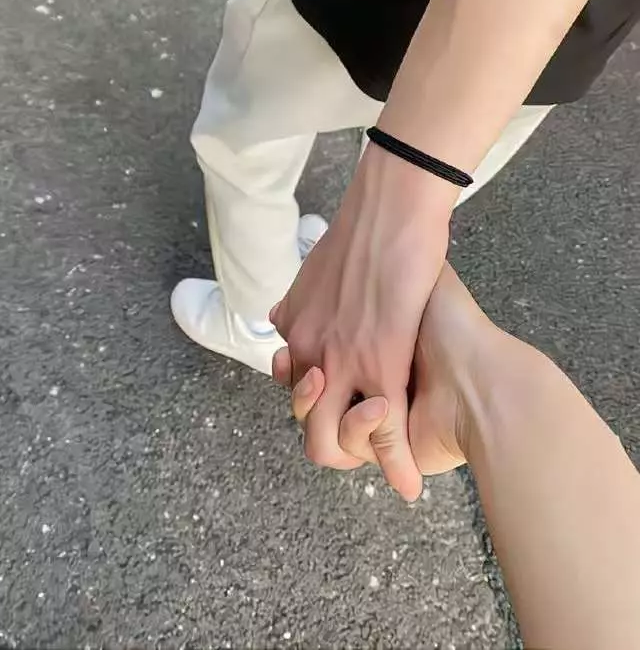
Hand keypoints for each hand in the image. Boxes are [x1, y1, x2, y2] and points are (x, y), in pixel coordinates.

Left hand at [270, 145, 454, 500]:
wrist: (391, 206)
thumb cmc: (363, 229)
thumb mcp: (314, 270)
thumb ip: (298, 301)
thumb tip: (279, 319)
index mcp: (295, 329)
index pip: (295, 388)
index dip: (319, 405)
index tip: (342, 404)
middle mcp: (309, 352)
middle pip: (308, 426)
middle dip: (337, 446)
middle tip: (368, 440)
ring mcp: (341, 361)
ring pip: (335, 440)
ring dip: (361, 459)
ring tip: (387, 460)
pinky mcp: (380, 362)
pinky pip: (383, 430)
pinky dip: (396, 465)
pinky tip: (409, 483)